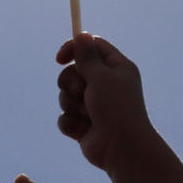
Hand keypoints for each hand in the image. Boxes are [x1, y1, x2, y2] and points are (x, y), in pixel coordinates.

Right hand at [55, 33, 157, 171]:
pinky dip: (71, 123)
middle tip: (82, 92)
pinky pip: (65, 117)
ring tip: (87, 115)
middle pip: (73, 72)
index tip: (60, 58)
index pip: (93, 48)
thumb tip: (81, 34)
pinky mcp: (84, 124)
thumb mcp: (101, 77)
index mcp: (117, 68)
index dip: (74, 49)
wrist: (121, 148)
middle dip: (71, 83)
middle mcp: (106, 85)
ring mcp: (94, 106)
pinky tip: (84, 130)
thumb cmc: (116, 108)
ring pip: (66, 96)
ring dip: (72, 105)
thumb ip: (87, 57)